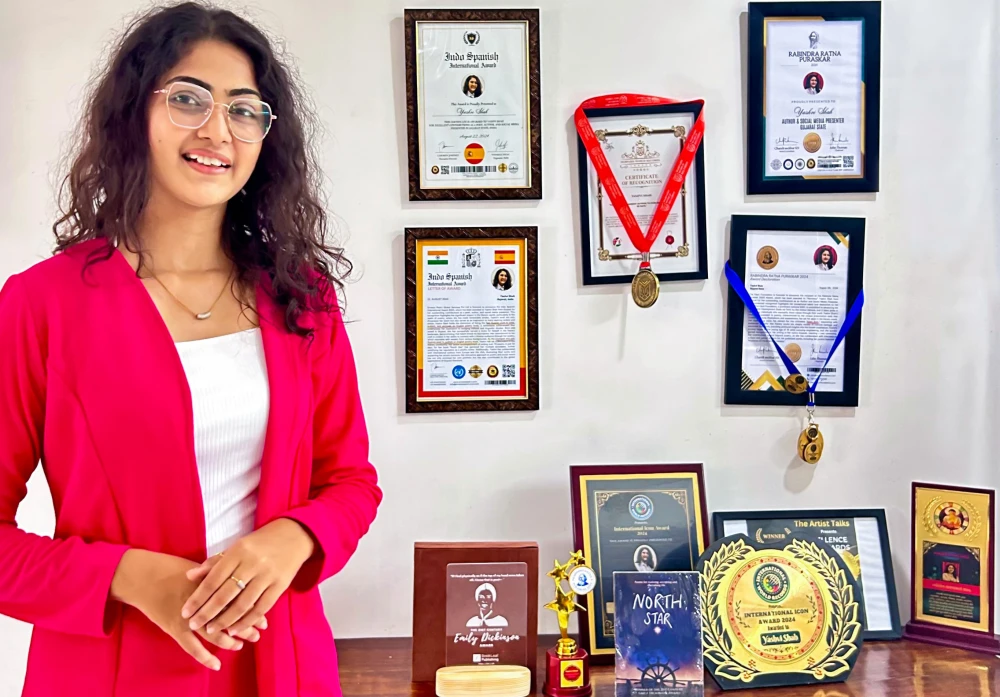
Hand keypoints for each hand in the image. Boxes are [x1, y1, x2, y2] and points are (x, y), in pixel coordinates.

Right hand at [111, 550, 267, 670]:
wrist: (144, 576)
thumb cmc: (172, 569)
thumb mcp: (200, 568)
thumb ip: (219, 577)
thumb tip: (240, 581)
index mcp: (211, 585)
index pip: (238, 601)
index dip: (252, 610)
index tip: (264, 618)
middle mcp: (202, 602)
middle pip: (230, 617)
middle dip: (246, 627)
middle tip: (258, 633)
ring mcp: (189, 617)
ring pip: (214, 633)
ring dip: (230, 641)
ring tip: (241, 645)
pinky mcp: (175, 628)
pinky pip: (192, 647)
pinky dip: (205, 657)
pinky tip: (217, 665)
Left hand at [182, 518, 314, 637]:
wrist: (294, 536)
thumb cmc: (260, 543)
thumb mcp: (236, 547)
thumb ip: (214, 563)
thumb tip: (189, 576)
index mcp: (238, 552)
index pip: (213, 579)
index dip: (198, 598)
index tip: (185, 612)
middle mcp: (252, 563)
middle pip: (226, 594)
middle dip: (207, 612)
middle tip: (194, 625)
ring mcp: (268, 575)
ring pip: (243, 604)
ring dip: (225, 620)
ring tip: (211, 630)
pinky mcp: (280, 585)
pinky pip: (261, 608)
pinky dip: (247, 621)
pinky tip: (234, 629)